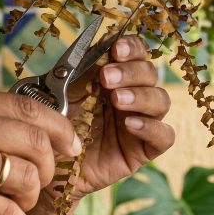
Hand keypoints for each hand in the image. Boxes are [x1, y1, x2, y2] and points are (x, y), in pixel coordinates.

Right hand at [0, 83, 81, 214]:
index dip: (58, 127)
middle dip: (48, 167)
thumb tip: (18, 124)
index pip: (27, 104)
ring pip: (26, 178)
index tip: (70, 144)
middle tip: (39, 184)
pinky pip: (7, 213)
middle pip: (34, 141)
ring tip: (13, 205)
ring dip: (28, 198)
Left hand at [62, 35, 174, 196]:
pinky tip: (130, 125)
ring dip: (141, 96)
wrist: (49, 167)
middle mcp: (133, 97)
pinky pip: (164, 136)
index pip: (137, 54)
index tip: (117, 48)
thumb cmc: (56, 128)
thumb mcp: (63, 96)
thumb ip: (82, 74)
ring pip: (162, 101)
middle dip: (131, 72)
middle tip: (107, 78)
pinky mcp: (143, 150)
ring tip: (117, 100)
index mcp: (116, 78)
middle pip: (151, 74)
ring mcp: (141, 122)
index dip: (133, 47)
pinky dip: (152, 127)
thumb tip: (99, 51)